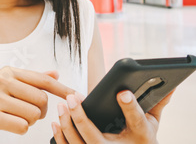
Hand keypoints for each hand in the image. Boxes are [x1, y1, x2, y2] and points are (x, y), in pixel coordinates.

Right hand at [0, 66, 76, 140]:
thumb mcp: (6, 82)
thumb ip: (31, 79)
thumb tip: (55, 73)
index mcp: (8, 72)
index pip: (43, 80)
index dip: (63, 89)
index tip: (77, 96)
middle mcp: (2, 81)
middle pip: (41, 100)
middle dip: (41, 110)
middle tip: (30, 112)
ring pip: (33, 114)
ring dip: (30, 120)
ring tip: (16, 116)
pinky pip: (22, 126)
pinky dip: (20, 129)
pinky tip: (9, 123)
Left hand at [52, 89, 174, 143]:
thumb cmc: (142, 140)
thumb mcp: (152, 124)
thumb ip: (156, 104)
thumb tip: (168, 86)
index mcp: (140, 138)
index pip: (136, 121)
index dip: (130, 106)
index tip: (122, 92)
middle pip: (94, 136)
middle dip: (80, 116)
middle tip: (71, 97)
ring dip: (67, 125)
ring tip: (61, 106)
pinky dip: (61, 137)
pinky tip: (56, 123)